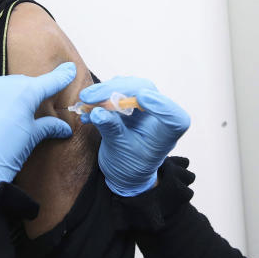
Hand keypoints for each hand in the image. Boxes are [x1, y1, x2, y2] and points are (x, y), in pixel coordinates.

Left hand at [0, 62, 76, 185]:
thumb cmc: (2, 159)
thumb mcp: (30, 141)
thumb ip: (47, 127)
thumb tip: (64, 127)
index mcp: (22, 93)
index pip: (47, 82)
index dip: (60, 77)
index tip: (68, 69)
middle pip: (14, 85)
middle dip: (19, 97)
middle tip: (18, 117)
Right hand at [79, 77, 190, 195]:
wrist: (125, 171)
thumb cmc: (130, 165)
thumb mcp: (120, 151)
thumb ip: (112, 130)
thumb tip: (98, 112)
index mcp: (166, 132)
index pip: (173, 116)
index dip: (159, 104)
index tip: (141, 98)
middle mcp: (157, 114)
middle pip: (143, 90)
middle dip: (115, 90)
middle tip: (90, 97)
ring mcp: (143, 105)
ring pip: (127, 86)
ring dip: (104, 91)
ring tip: (85, 102)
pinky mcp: (128, 102)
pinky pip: (115, 92)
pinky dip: (99, 98)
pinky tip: (85, 110)